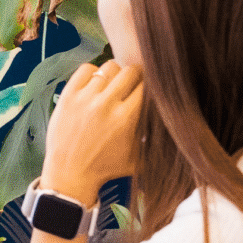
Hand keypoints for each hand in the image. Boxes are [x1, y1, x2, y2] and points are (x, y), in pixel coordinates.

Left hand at [41, 60, 142, 204]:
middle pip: (131, 71)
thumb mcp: (138, 159)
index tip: (147, 90)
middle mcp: (106, 104)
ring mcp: (85, 98)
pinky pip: (86, 69)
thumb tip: (174, 124)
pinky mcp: (68, 95)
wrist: (69, 174)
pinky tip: (95, 85)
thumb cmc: (105, 168)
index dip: (149, 86)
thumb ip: (155, 140)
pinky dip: (93, 73)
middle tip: (132, 85)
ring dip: (115, 75)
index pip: (147, 86)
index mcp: (126, 118)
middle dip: (135, 77)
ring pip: (109, 67)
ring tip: (113, 85)